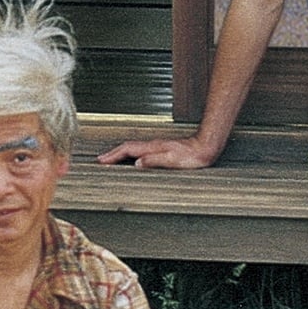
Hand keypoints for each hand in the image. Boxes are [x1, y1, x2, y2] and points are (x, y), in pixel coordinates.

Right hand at [97, 134, 220, 169]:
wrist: (205, 148)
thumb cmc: (192, 156)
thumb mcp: (172, 161)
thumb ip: (154, 161)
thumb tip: (137, 163)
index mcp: (153, 147)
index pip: (128, 150)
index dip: (114, 155)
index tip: (102, 161)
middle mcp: (153, 145)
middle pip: (127, 147)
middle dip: (113, 153)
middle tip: (102, 160)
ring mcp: (157, 146)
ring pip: (133, 148)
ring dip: (121, 153)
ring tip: (112, 159)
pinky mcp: (162, 149)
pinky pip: (140, 150)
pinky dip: (131, 154)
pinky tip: (132, 159)